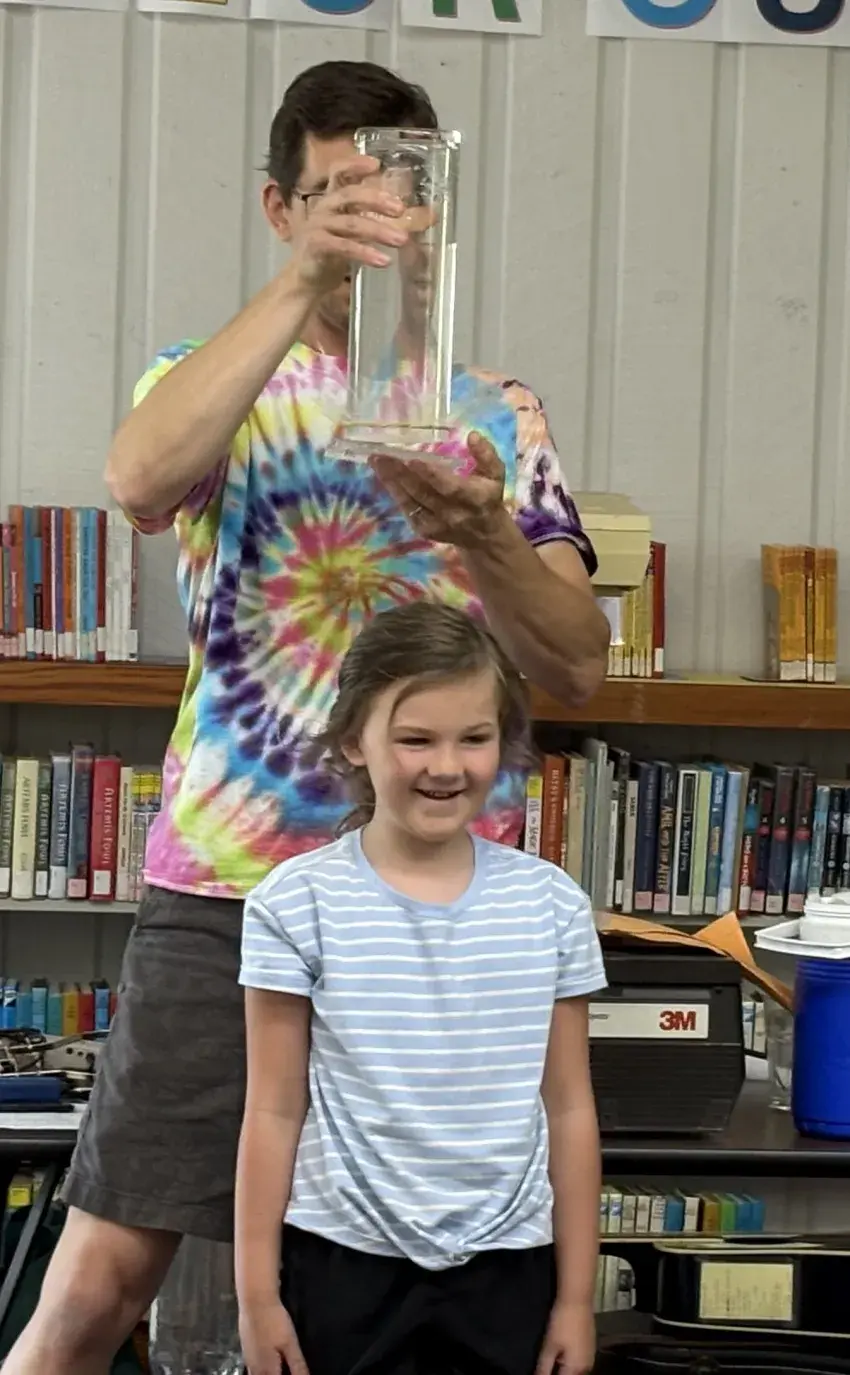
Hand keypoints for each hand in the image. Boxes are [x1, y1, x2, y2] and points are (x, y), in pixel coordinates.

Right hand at [239, 1299, 308, 1374]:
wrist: (255, 1301)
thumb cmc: (275, 1322)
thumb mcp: (290, 1343)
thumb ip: (297, 1365)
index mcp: (267, 1370)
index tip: (294, 1374)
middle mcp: (255, 1369)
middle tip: (286, 1370)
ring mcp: (248, 1360)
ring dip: (269, 1374)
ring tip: (279, 1369)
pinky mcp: (245, 1350)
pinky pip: (252, 1369)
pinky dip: (262, 1371)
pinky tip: (269, 1364)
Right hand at [289, 156, 407, 295]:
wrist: (308, 279)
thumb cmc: (336, 251)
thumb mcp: (362, 232)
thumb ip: (388, 221)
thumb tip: (430, 216)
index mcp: (334, 198)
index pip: (339, 171)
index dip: (355, 164)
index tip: (376, 164)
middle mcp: (325, 207)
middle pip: (350, 194)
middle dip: (376, 199)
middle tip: (400, 209)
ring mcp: (319, 226)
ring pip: (351, 223)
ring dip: (378, 231)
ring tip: (401, 240)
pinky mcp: (317, 246)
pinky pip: (344, 247)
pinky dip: (365, 253)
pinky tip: (383, 261)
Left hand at [369, 432, 505, 547]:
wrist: (484, 536)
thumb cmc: (488, 496)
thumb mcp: (496, 474)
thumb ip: (486, 454)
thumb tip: (472, 436)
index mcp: (474, 498)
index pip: (449, 486)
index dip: (430, 474)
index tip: (411, 459)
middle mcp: (453, 513)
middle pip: (423, 493)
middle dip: (400, 473)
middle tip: (382, 454)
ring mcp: (437, 524)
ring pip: (410, 501)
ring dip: (392, 481)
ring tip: (377, 461)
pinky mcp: (426, 530)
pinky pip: (407, 509)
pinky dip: (395, 492)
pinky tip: (384, 476)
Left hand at [535, 1300, 595, 1374]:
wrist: (578, 1300)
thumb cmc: (562, 1322)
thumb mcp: (549, 1345)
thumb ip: (544, 1367)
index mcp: (576, 1369)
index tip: (542, 1371)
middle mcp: (587, 1367)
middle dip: (559, 1372)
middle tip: (546, 1365)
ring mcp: (591, 1357)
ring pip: (575, 1371)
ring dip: (564, 1369)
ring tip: (554, 1358)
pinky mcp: (591, 1348)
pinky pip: (580, 1363)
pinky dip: (570, 1362)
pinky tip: (562, 1351)